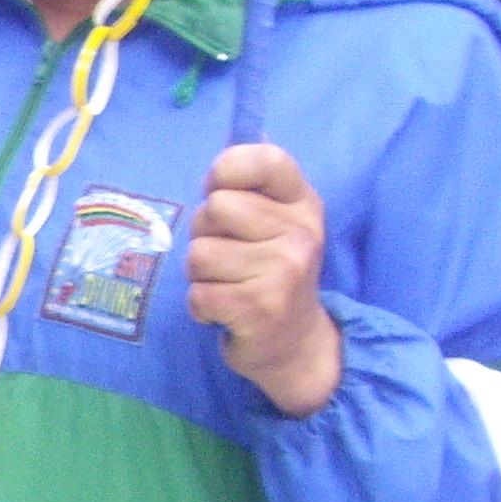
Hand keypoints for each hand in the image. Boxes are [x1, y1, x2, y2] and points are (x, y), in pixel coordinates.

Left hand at [187, 142, 342, 418]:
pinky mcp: (260, 308)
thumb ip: (249, 189)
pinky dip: (200, 306)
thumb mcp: (273, 224)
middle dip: (206, 234)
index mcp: (302, 204)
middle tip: (228, 258)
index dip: (227, 169)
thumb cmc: (269, 273)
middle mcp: (300, 233)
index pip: (266, 160)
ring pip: (199, 254)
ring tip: (227, 285)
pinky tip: (224, 311)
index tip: (220, 190)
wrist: (296, 344)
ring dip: (200, 275)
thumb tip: (222, 157)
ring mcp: (284, 271)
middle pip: (215, 207)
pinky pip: (198, 294)